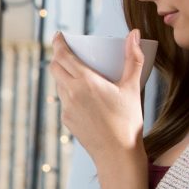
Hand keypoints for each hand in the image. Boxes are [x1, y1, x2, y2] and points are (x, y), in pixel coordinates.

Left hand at [49, 30, 146, 167]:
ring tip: (75, 71)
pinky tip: (81, 94)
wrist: (117, 154)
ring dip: (63, 74)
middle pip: (55, 68)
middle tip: (67, 50)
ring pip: (58, 84)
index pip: (63, 56)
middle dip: (58, 56)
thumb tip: (134, 34)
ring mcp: (67, 108)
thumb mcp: (132, 88)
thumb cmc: (127, 121)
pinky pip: (64, 100)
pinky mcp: (67, 120)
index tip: (58, 35)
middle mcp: (71, 93)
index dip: (58, 43)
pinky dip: (69, 91)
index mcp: (86, 82)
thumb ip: (133, 59)